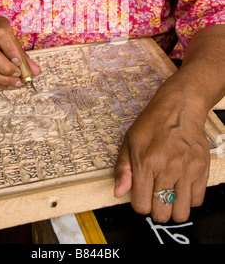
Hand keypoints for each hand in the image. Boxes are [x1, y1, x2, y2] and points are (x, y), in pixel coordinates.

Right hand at [0, 16, 39, 88]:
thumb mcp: (11, 38)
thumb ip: (23, 54)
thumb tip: (35, 71)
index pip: (0, 33)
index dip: (10, 48)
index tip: (18, 61)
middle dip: (6, 67)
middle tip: (18, 74)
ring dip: (3, 79)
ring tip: (16, 83)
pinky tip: (8, 85)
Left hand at [114, 80, 209, 222]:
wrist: (179, 107)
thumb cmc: (152, 123)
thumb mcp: (129, 141)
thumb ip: (122, 169)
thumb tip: (119, 192)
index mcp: (145, 162)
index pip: (141, 205)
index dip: (139, 204)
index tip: (142, 195)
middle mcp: (167, 168)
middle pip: (161, 213)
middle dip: (156, 209)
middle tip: (155, 197)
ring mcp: (187, 170)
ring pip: (181, 212)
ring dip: (173, 208)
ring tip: (169, 195)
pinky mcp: (201, 169)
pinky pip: (197, 200)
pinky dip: (188, 199)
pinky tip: (182, 187)